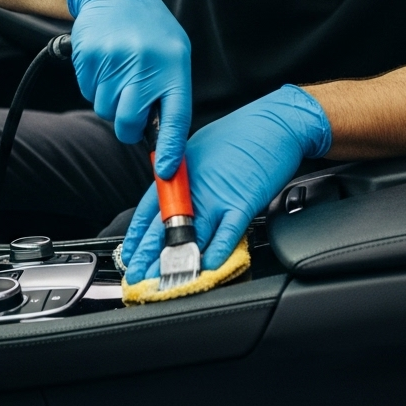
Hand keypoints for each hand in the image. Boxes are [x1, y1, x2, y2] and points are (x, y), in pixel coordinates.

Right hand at [68, 0, 190, 177]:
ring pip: (106, 109)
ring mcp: (115, 60)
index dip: (171, 149)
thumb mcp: (174, 53)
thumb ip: (170, 92)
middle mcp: (145, 64)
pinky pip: (89, 92)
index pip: (176, 118)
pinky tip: (106, 62)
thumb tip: (165, 137)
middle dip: (127, 125)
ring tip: (120, 71)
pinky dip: (95, 84)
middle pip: (129, 122)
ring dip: (111, 100)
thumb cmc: (149, 27)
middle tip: (130, 108)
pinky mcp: (90, 57)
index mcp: (174, 65)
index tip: (166, 171)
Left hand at [121, 85, 331, 281]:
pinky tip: (206, 267)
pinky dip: (216, 252)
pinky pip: (226, 234)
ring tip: (163, 283)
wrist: (277, 122)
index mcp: (180, 170)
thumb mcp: (200, 148)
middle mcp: (194, 184)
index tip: (129, 254)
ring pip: (190, 235)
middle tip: (136, 276)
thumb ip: (186, 175)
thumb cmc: (243, 132)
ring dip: (175, 262)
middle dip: (148, 255)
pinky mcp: (243, 202)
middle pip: (163, 226)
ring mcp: (217, 195)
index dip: (137, 235)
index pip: (149, 208)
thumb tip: (177, 196)